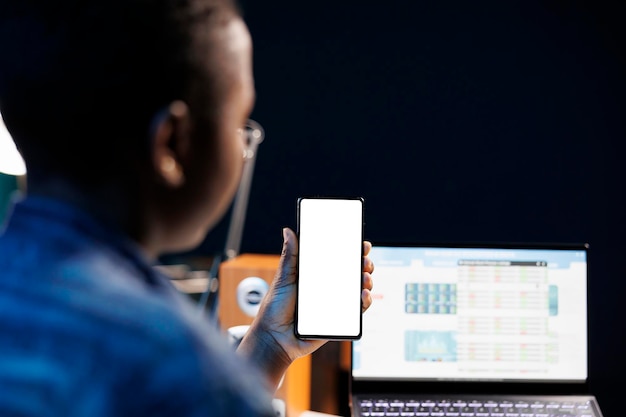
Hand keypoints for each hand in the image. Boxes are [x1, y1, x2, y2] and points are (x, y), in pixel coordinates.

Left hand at [237, 227, 374, 388]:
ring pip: (358, 289)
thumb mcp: (284, 278)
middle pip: (353, 272)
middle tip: (364, 261)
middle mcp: (328, 287)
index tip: (361, 242)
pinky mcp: (339, 319)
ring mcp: (335, 303)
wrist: (275, 338)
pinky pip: (356, 311)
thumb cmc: (276, 308)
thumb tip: (288, 231)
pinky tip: (363, 295)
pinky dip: (364, 302)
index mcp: (316, 274)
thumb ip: (290, 256)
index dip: (352, 249)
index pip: (338, 258)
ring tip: (364, 277)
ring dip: (367, 281)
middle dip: (364, 263)